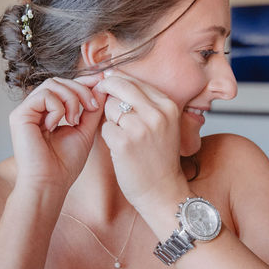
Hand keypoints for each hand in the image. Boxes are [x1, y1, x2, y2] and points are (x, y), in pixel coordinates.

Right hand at [9, 74, 106, 192]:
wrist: (50, 183)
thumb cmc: (65, 164)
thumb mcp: (85, 130)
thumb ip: (92, 108)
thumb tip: (102, 85)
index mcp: (48, 113)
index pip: (64, 86)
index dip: (84, 81)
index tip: (102, 81)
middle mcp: (35, 109)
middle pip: (58, 81)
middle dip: (80, 89)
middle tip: (92, 107)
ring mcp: (26, 111)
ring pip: (52, 84)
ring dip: (71, 98)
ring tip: (75, 120)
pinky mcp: (19, 115)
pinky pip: (44, 95)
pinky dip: (57, 107)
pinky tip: (56, 125)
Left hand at [95, 70, 188, 210]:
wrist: (163, 192)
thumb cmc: (159, 157)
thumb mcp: (163, 123)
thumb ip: (144, 101)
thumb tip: (113, 76)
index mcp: (167, 105)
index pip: (134, 80)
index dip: (116, 81)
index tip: (108, 86)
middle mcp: (156, 113)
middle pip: (119, 86)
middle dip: (105, 91)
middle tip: (101, 100)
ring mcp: (140, 128)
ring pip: (109, 107)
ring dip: (109, 119)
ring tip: (122, 134)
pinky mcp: (124, 142)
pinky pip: (104, 128)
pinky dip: (107, 137)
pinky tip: (118, 148)